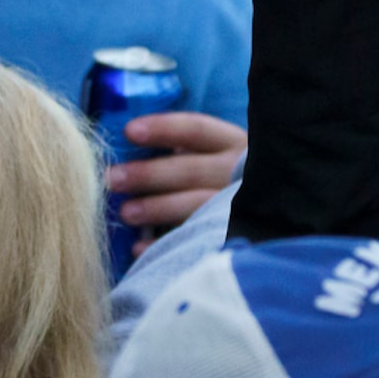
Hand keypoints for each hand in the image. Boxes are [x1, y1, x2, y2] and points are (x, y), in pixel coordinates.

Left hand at [112, 112, 246, 236]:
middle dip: (149, 174)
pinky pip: (196, 242)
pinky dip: (166, 244)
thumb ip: (182, 149)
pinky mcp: (231, 237)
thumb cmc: (222, 179)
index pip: (196, 130)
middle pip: (191, 170)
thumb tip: (128, 144)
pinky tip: (139, 248)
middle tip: (112, 179)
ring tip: (125, 213)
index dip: (163, 130)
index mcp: (232, 144)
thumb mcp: (215, 155)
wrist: (266, 217)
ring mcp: (238, 208)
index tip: (128, 132)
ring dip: (158, 208)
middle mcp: (238, 174)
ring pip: (196, 205)